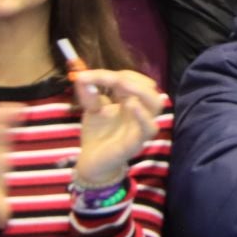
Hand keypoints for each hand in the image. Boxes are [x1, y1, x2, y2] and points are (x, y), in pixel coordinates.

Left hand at [71, 69, 163, 186]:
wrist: (91, 162)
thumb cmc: (97, 134)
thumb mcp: (91, 109)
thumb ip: (89, 93)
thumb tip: (80, 76)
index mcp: (132, 100)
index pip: (130, 79)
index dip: (110, 74)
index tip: (84, 76)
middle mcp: (141, 111)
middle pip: (149, 87)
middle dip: (130, 78)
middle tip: (109, 79)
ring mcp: (141, 126)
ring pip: (156, 104)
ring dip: (141, 91)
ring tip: (122, 84)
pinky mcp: (137, 142)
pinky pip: (148, 127)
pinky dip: (142, 115)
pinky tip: (131, 105)